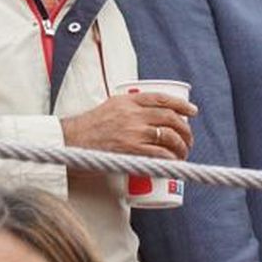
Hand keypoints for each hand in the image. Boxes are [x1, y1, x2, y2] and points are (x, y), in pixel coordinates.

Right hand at [59, 92, 196, 162]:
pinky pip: (160, 154)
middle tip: (188, 139)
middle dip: (185, 129)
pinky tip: (174, 163)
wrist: (70, 142)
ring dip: (182, 146)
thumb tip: (149, 115)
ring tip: (183, 153)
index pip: (161, 98)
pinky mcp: (131, 150)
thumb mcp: (110, 107)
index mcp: (128, 100)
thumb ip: (129, 108)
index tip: (192, 111)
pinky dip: (171, 159)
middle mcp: (133, 113)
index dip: (181, 104)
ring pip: (168, 136)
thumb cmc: (88, 128)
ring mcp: (133, 132)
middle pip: (169, 118)